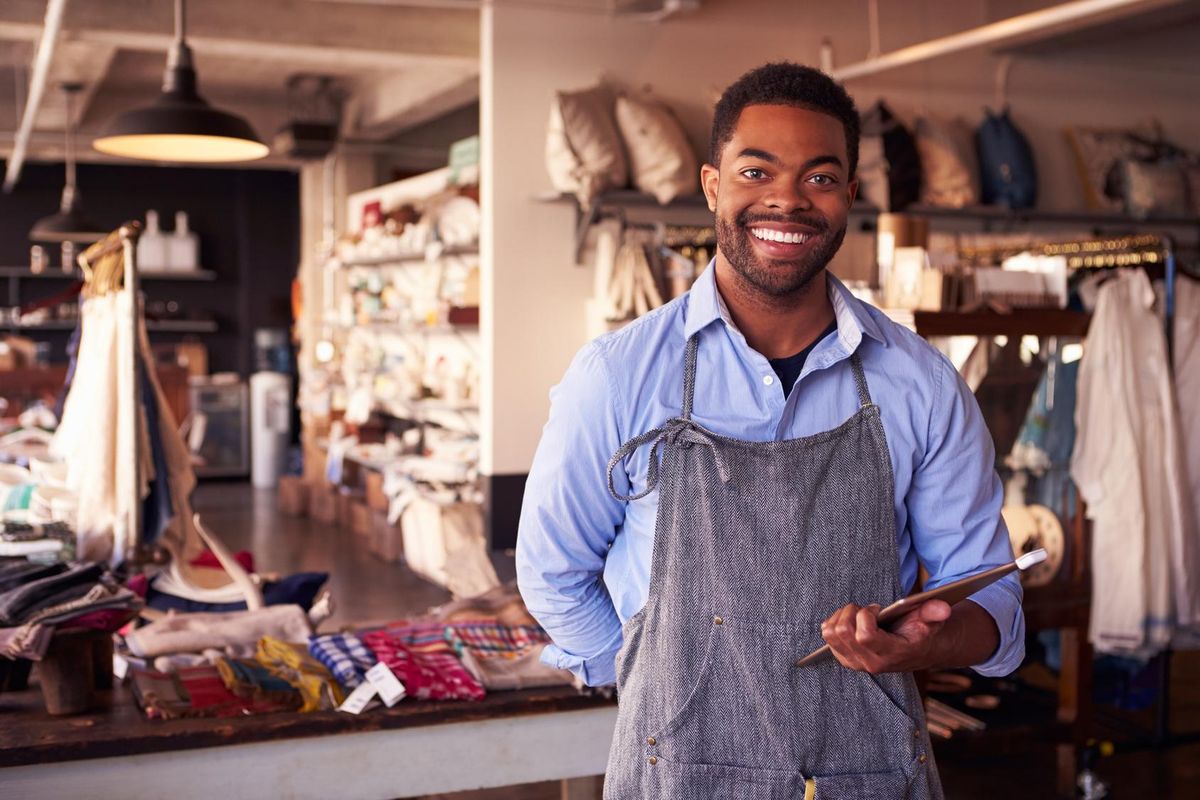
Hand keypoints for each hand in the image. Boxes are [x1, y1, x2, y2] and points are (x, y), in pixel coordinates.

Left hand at [820, 600, 951, 673]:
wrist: (917, 651)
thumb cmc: (922, 632)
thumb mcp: (931, 620)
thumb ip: (935, 612)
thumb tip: (942, 607)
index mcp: (891, 654)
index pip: (864, 636)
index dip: (866, 615)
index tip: (877, 609)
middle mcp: (870, 662)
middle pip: (842, 632)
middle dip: (851, 612)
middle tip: (866, 610)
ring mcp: (855, 663)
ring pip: (831, 633)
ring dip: (842, 616)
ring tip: (859, 615)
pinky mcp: (845, 659)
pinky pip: (827, 636)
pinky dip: (835, 622)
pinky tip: (852, 622)